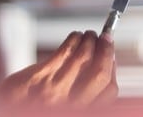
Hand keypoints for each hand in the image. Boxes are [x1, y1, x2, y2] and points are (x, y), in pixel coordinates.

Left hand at [0, 30, 116, 106]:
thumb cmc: (29, 110)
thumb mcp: (62, 110)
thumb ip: (81, 97)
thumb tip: (101, 67)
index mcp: (78, 112)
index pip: (109, 92)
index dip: (113, 71)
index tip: (111, 59)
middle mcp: (69, 106)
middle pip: (100, 73)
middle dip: (106, 51)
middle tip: (106, 38)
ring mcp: (52, 91)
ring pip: (83, 59)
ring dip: (90, 41)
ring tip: (89, 34)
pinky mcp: (36, 78)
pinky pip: (63, 52)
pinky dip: (73, 40)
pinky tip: (74, 36)